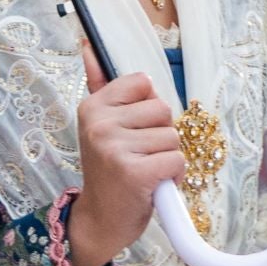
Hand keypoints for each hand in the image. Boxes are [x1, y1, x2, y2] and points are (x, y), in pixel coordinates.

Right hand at [67, 52, 185, 265]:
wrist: (100, 220)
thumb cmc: (108, 171)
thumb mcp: (98, 126)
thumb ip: (98, 84)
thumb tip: (89, 45)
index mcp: (92, 106)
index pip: (143, 82)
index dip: (148, 108)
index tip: (133, 129)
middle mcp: (100, 123)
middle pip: (162, 109)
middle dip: (161, 135)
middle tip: (140, 155)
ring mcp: (115, 147)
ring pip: (172, 137)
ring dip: (167, 157)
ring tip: (146, 171)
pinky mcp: (135, 172)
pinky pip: (177, 160)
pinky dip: (173, 176)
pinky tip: (153, 185)